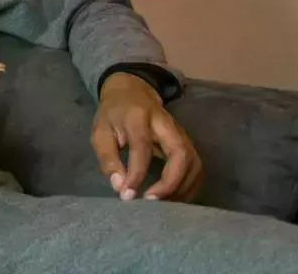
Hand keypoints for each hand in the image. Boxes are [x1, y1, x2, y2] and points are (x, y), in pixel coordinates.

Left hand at [91, 73, 202, 201]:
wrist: (133, 92)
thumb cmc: (114, 115)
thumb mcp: (100, 132)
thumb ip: (108, 159)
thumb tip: (119, 187)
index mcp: (139, 118)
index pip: (142, 147)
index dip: (137, 173)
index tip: (128, 196)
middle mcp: (167, 125)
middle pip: (181, 154)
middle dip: (170, 183)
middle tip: (152, 202)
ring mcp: (182, 134)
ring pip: (194, 164)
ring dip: (182, 189)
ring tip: (162, 205)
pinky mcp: (188, 144)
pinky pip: (196, 169)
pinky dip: (189, 188)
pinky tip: (174, 200)